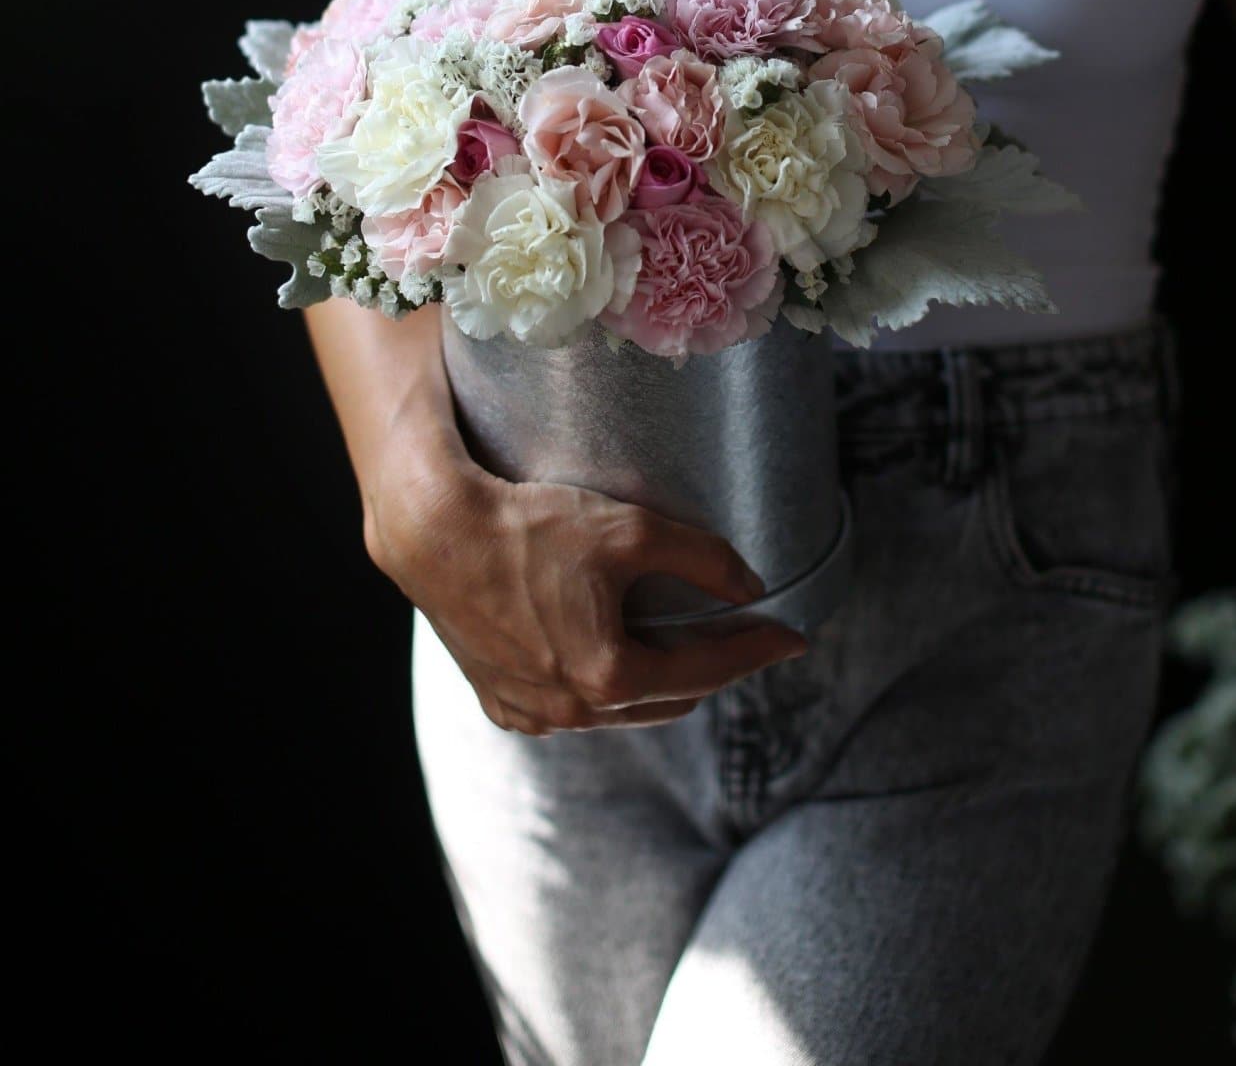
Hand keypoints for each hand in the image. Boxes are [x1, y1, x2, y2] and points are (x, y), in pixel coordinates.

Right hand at [370, 456, 809, 735]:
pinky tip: (610, 657)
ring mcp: (533, 713)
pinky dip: (602, 687)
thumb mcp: (629, 528)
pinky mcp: (501, 702)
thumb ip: (703, 558)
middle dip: (712, 669)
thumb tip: (751, 585)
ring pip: (619, 708)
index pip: (709, 670)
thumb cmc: (531, 526)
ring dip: (657, 681)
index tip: (794, 637)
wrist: (437, 535)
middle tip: (744, 637)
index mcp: (610, 676)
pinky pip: (570, 706)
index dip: (757, 651)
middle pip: (668, 697)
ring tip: (685, 644)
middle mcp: (572, 710)